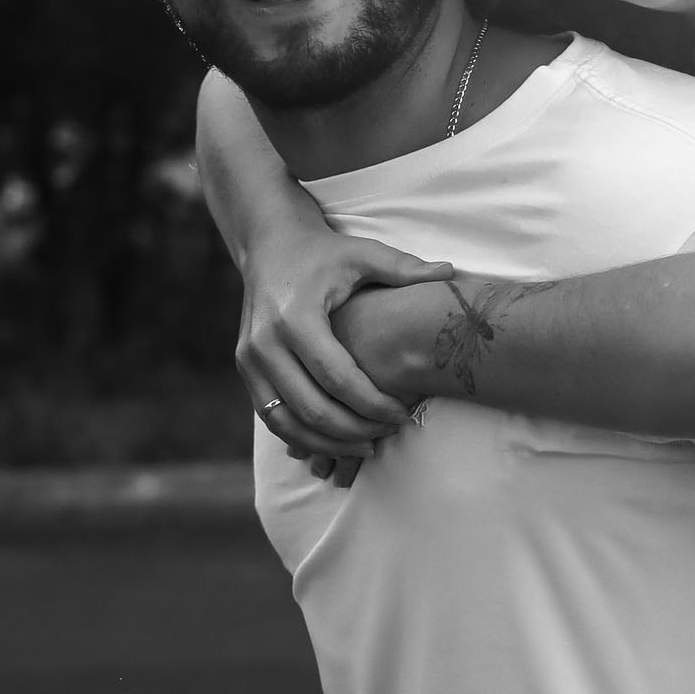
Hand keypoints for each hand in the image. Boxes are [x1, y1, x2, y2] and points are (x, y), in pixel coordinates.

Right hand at [241, 228, 449, 461]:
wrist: (270, 246)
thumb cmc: (325, 253)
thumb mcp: (362, 254)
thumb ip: (404, 268)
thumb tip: (450, 271)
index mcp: (295, 316)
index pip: (336, 376)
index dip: (372, 403)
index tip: (404, 414)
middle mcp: (265, 342)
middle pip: (311, 407)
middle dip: (354, 431)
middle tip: (388, 434)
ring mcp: (249, 359)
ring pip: (285, 422)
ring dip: (326, 443)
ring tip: (366, 447)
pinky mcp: (245, 369)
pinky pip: (271, 416)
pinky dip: (302, 435)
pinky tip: (336, 439)